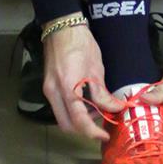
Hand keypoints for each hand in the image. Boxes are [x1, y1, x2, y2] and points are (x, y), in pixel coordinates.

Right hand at [42, 17, 123, 141]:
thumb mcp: (96, 69)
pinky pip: (59, 107)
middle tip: (101, 124)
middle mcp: (54, 93)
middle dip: (83, 130)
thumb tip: (114, 109)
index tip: (104, 135)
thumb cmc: (82, 44)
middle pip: (66, 125)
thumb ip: (102, 93)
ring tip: (96, 113)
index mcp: (68, 87)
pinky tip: (85, 104)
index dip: (92, 132)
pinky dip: (72, 111)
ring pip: (61, 118)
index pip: (79, 120)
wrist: (62, 28)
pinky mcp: (48, 87)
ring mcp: (48, 90)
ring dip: (77, 121)